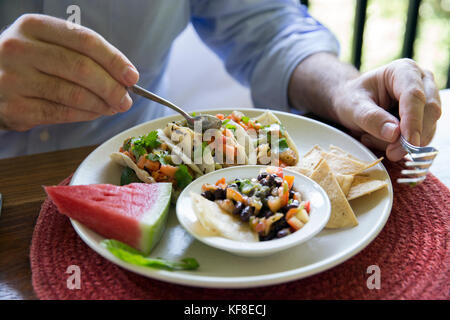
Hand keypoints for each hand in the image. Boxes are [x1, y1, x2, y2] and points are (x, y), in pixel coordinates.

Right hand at [0, 14, 138, 130]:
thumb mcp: (45, 44)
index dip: (114, 60)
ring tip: (114, 107)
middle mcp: (20, 49)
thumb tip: (123, 78)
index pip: (85, 41)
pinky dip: (85, 115)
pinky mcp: (15, 108)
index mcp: (33, 26)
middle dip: (112, 87)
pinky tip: (96, 113)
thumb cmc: (27, 62)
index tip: (132, 76)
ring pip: (73, 94)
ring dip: (102, 104)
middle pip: (82, 68)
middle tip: (126, 99)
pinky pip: (61, 113)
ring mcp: (15, 79)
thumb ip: (80, 54)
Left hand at [332, 58, 440, 160]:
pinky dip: (404, 145)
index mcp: (403, 70)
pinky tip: (380, 142)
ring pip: (429, 126)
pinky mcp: (426, 116)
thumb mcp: (353, 107)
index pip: (414, 95)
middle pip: (429, 111)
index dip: (413, 120)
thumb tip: (394, 134)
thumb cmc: (352, 99)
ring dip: (405, 143)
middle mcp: (421, 81)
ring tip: (371, 139)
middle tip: (392, 154)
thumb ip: (371, 119)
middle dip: (412, 137)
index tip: (408, 142)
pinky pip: (423, 136)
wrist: (351, 102)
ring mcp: (427, 99)